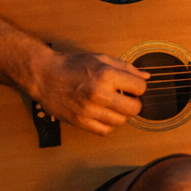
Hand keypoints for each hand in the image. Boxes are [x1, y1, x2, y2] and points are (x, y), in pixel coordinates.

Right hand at [28, 50, 148, 135]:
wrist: (44, 75)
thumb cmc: (73, 65)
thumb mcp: (101, 59)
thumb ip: (126, 68)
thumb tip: (146, 77)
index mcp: (106, 75)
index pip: (140, 88)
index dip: (138, 87)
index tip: (131, 87)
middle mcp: (99, 94)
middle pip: (134, 109)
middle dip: (133, 103)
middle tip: (125, 99)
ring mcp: (88, 110)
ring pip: (121, 122)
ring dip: (120, 115)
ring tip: (112, 106)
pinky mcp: (79, 121)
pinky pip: (104, 131)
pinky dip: (107, 125)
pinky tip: (103, 115)